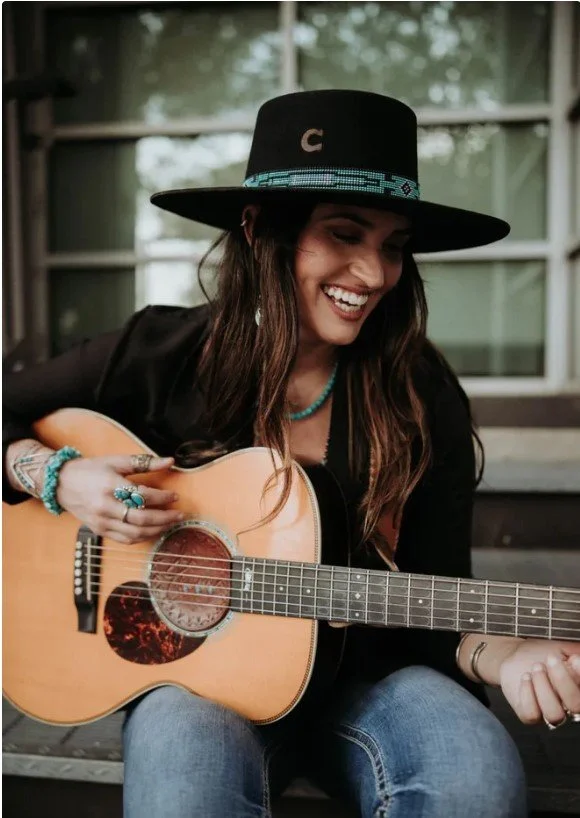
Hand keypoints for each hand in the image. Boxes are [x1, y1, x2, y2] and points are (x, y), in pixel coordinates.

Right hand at [56, 454, 182, 543]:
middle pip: (141, 518)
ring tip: (170, 523)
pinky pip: (125, 539)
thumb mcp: (116, 461)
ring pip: (135, 533)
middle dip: (164, 518)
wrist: (61, 484)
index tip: (175, 496)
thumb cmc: (90, 470)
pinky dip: (142, 537)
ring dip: (156, 530)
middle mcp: (105, 507)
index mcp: (110, 486)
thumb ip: (144, 463)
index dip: (162, 497)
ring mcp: (101, 521)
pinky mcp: (99, 530)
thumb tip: (170, 461)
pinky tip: (153, 530)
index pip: (143, 496)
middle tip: (179, 514)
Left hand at [499, 639, 579, 725]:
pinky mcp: (528, 713)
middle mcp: (567, 704)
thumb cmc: (543, 651)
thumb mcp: (561, 647)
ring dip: (544, 688)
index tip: (574, 658)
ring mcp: (548, 711)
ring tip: (536, 667)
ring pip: (554, 714)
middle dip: (563, 680)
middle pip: (576, 705)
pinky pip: (531, 714)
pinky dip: (528, 694)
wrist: (517, 653)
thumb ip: (574, 651)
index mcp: (578, 688)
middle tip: (550, 658)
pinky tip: (525, 677)